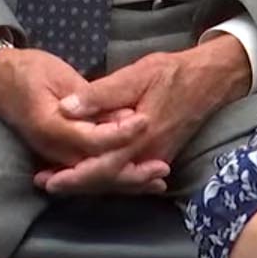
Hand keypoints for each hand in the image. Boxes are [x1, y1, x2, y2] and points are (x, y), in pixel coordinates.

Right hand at [0, 47, 150, 169]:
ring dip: (126, 181)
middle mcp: (51, 149)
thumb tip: (120, 115)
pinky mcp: (58, 157)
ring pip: (94, 178)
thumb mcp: (59, 75)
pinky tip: (138, 181)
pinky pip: (89, 174)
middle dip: (131, 173)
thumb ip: (90, 98)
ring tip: (158, 180)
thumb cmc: (29, 70)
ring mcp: (53, 156)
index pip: (93, 140)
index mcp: (50, 126)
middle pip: (96, 170)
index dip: (121, 134)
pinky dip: (114, 178)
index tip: (145, 122)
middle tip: (161, 168)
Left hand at [34, 36, 250, 194]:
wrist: (211, 79)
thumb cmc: (174, 73)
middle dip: (76, 184)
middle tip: (45, 182)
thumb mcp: (138, 74)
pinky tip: (92, 175)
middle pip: (108, 181)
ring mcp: (157, 158)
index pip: (102, 168)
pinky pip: (129, 174)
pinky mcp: (160, 155)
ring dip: (89, 182)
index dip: (74, 176)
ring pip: (118, 180)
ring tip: (60, 179)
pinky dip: (108, 177)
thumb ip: (102, 93)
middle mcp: (149, 155)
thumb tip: (66, 108)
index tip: (48, 179)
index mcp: (141, 137)